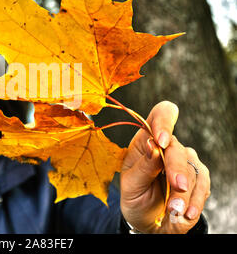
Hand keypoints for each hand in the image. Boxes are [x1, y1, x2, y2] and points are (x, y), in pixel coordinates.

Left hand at [120, 101, 210, 232]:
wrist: (148, 220)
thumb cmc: (135, 197)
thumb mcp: (131, 184)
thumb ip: (144, 166)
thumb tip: (153, 145)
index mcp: (146, 140)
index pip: (160, 115)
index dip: (164, 122)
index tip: (161, 141)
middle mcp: (167, 146)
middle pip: (177, 148)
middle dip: (177, 169)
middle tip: (176, 187)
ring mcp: (185, 160)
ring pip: (192, 169)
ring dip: (184, 193)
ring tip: (175, 211)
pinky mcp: (198, 177)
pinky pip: (203, 185)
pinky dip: (195, 200)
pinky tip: (186, 213)